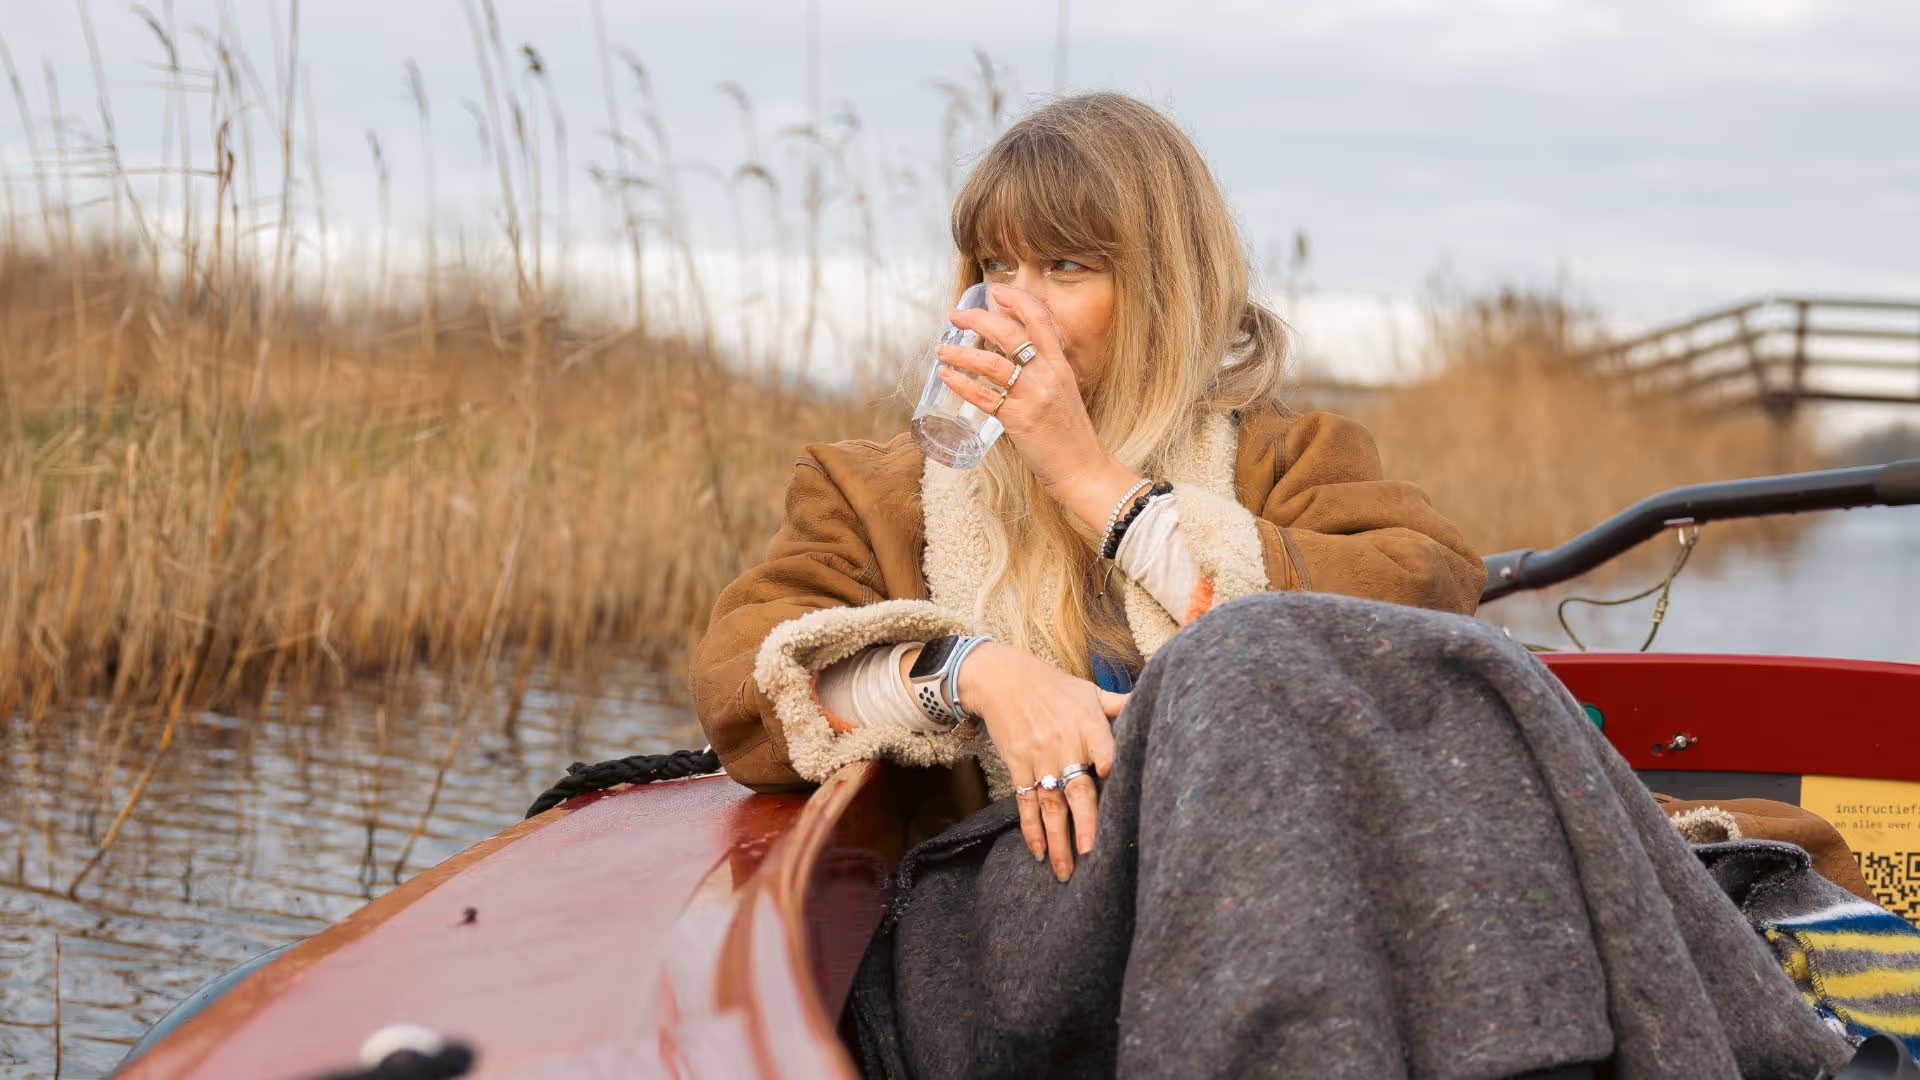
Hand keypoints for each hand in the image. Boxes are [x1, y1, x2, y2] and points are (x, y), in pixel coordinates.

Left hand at [938, 285, 1142, 531]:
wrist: (1083, 469)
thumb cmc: (1070, 434)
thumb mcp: (1064, 392)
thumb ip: (1043, 373)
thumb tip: (1014, 359)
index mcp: (1060, 364)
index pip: (1040, 318)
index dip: (1016, 300)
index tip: (995, 292)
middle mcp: (1047, 375)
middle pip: (1009, 333)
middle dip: (978, 319)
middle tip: (956, 316)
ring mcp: (1033, 397)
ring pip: (990, 363)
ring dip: (961, 353)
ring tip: (942, 349)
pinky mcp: (1018, 420)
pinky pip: (982, 396)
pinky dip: (960, 384)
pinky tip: (946, 376)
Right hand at [955, 642, 1125, 881]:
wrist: (1003, 680)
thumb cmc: (1054, 686)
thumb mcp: (1088, 690)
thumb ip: (1118, 704)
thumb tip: (1150, 705)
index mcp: (1087, 724)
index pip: (1102, 745)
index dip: (1108, 761)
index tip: (1112, 778)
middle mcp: (1063, 744)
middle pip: (1076, 788)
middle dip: (1085, 823)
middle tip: (1091, 854)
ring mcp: (1039, 758)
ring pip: (1050, 804)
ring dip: (1057, 838)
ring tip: (1064, 870)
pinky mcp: (1019, 766)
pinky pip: (1025, 802)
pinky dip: (1031, 828)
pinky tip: (1038, 851)